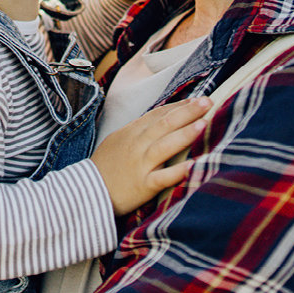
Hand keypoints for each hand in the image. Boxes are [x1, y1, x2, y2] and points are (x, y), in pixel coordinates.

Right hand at [91, 97, 210, 214]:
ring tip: (203, 124)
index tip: (198, 100)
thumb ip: (139, 129)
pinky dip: (177, 172)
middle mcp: (137, 145)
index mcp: (131, 132)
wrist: (86, 192)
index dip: (179, 106)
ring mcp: (140, 165)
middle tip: (207, 102)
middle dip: (187, 112)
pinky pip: (162, 178)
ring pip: (164, 146)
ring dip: (184, 134)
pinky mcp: (143, 186)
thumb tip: (161, 118)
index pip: (158, 114)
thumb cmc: (105, 167)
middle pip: (164, 125)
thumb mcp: (118, 140)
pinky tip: (193, 166)